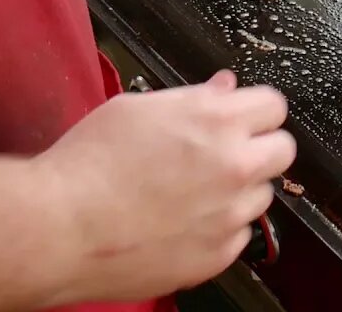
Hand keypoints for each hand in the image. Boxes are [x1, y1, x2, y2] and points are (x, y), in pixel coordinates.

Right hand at [35, 70, 294, 302]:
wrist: (59, 226)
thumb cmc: (87, 164)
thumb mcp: (137, 109)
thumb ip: (194, 99)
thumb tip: (226, 89)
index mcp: (217, 121)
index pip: (274, 106)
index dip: (255, 111)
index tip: (243, 119)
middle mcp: (234, 165)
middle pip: (283, 150)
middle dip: (260, 147)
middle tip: (227, 155)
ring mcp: (230, 213)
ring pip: (261, 195)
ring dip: (238, 191)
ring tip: (192, 194)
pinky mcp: (218, 253)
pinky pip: (238, 235)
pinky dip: (219, 229)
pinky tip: (182, 223)